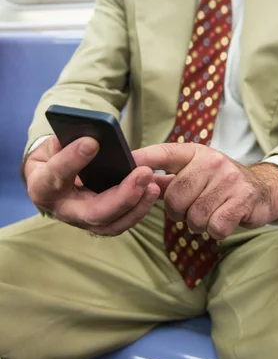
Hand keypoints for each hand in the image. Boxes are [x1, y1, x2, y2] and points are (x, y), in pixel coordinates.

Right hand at [24, 135, 162, 235]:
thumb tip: (91, 134)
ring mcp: (82, 220)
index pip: (56, 176)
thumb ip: (66, 140)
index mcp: (42, 186)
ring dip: (136, 206)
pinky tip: (152, 190)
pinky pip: (121, 223)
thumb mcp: (52, 144)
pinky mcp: (99, 223)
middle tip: (143, 172)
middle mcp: (63, 209)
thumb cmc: (53, 156)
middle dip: (122, 195)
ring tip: (153, 184)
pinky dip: (139, 209)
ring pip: (111, 224)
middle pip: (93, 212)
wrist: (49, 178)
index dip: (72, 160)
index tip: (92, 142)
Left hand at [133, 143, 277, 239]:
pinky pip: (215, 226)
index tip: (124, 163)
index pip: (164, 152)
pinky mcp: (243, 198)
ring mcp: (228, 178)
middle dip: (178, 211)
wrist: (264, 190)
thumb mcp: (196, 174)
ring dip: (199, 224)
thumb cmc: (220, 184)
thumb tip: (134, 179)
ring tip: (210, 213)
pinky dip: (216, 231)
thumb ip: (166, 178)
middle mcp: (211, 161)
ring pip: (194, 216)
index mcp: (195, 153)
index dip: (142, 158)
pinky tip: (223, 220)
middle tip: (191, 209)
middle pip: (175, 196)